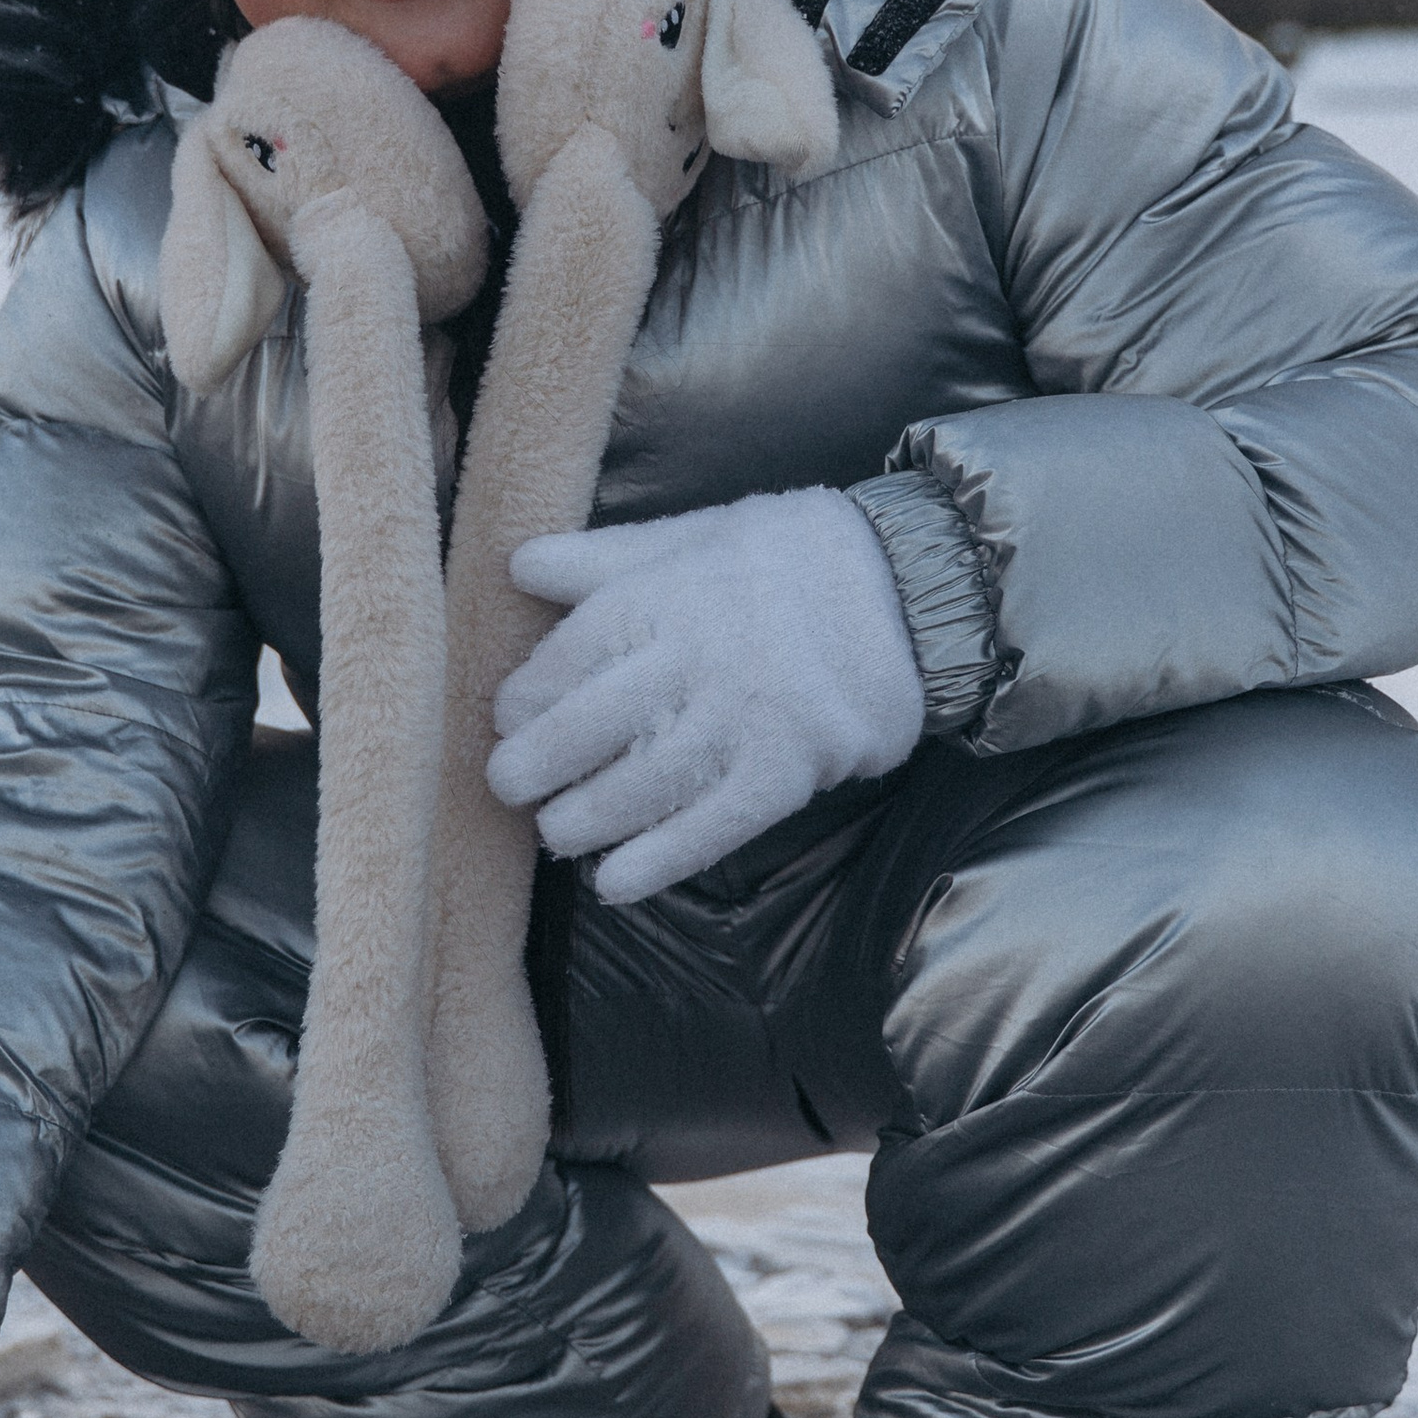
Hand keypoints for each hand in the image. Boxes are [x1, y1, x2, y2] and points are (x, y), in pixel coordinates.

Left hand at [485, 487, 924, 905]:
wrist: (911, 592)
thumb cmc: (789, 557)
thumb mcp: (694, 533)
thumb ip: (604, 557)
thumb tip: (516, 566)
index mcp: (666, 595)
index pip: (572, 653)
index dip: (527, 694)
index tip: (506, 718)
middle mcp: (697, 660)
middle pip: (593, 724)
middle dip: (537, 762)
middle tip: (507, 786)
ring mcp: (743, 720)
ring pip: (643, 783)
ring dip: (587, 819)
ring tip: (556, 833)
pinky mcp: (786, 771)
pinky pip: (711, 827)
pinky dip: (659, 861)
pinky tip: (615, 884)